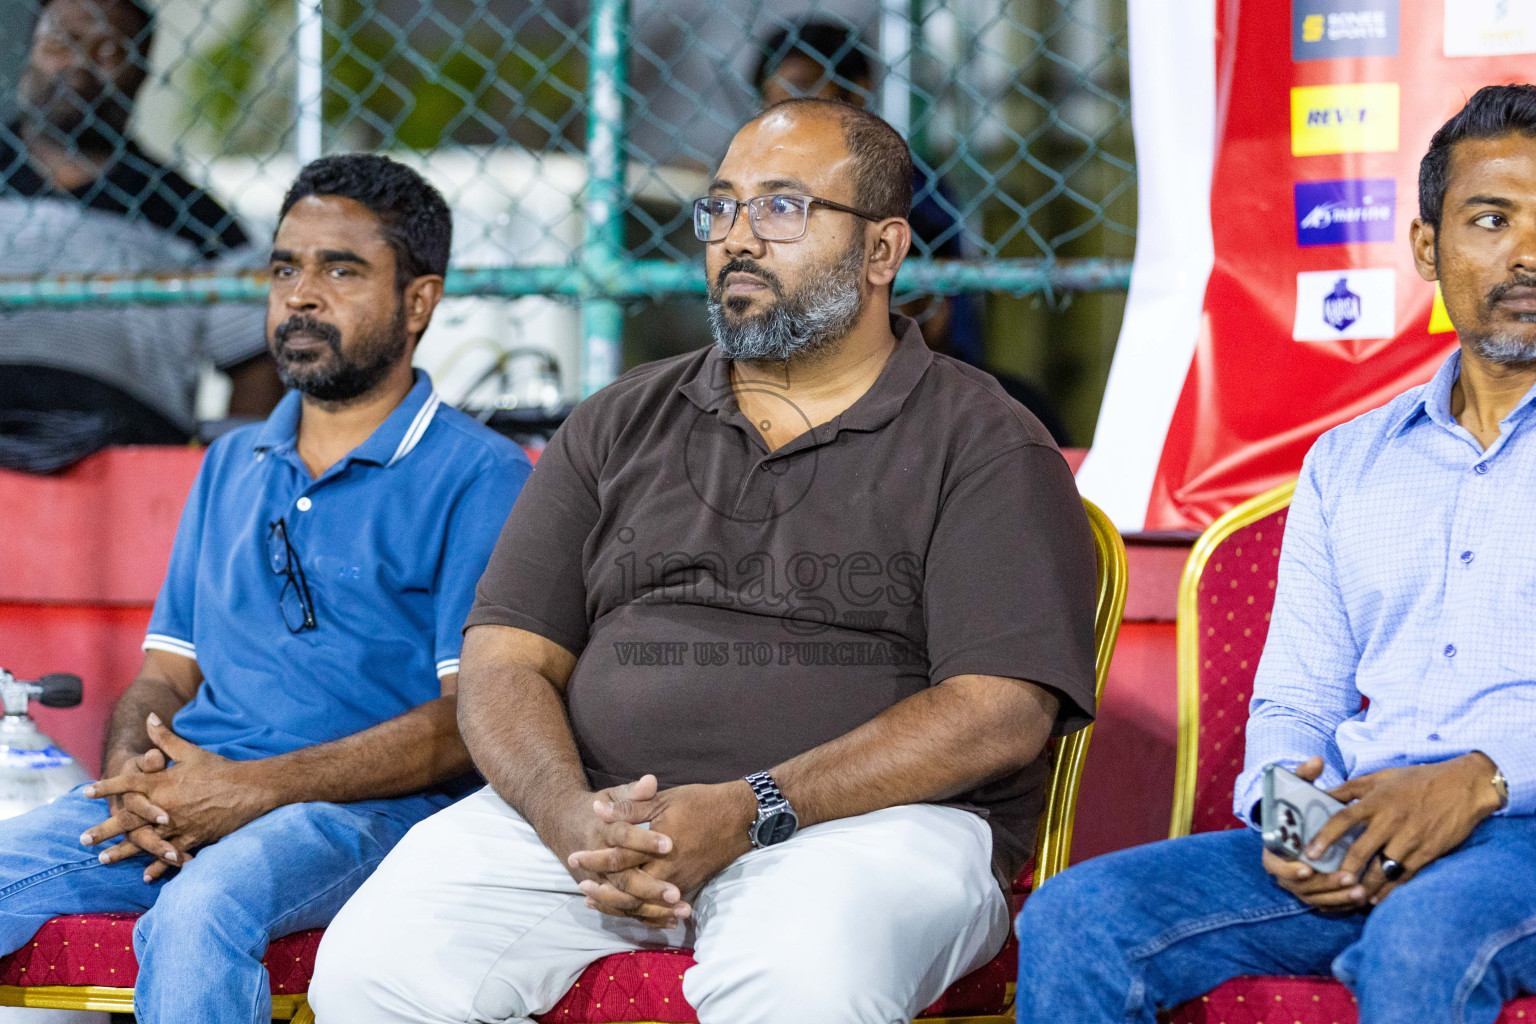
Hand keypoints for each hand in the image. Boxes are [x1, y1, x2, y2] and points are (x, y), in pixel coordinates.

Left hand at [83, 714, 278, 857]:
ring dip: (123, 851)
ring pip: (145, 840)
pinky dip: (159, 865)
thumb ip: (165, 739)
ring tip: (103, 860)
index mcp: (164, 783)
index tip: (86, 792)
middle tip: (83, 838)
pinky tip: (146, 876)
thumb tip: (149, 717)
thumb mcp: (190, 752)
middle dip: (105, 829)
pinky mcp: (194, 837)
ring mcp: (179, 824)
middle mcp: (166, 805)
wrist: (249, 788)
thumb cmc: (219, 768)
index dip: (107, 787)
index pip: (128, 784)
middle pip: (129, 818)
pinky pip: (171, 854)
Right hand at [545, 776, 681, 925]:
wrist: (563, 825)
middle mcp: (597, 860)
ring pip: (625, 900)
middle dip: (650, 887)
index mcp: (601, 831)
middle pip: (623, 878)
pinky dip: (646, 918)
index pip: (622, 837)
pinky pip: (624, 910)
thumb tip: (651, 781)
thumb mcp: (612, 795)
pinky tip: (670, 921)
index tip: (669, 843)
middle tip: (677, 893)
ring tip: (682, 911)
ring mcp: (599, 881)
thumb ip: (633, 794)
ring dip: (653, 908)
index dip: (644, 840)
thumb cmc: (596, 809)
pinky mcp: (603, 893)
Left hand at [568, 781, 754, 926]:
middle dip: (602, 889)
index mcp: (659, 847)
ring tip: (594, 900)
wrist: (740, 818)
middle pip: (628, 889)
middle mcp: (668, 871)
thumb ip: (630, 807)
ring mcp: (680, 882)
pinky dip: (640, 911)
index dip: (595, 859)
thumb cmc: (702, 803)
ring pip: (642, 904)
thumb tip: (598, 809)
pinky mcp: (688, 887)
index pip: (619, 858)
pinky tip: (626, 908)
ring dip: (616, 904)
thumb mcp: (665, 799)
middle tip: (581, 884)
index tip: (575, 857)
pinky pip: (659, 908)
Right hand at [1262, 757, 1370, 909]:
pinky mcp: (1316, 893)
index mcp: (1274, 847)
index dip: (1288, 869)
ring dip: (1337, 896)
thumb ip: (1304, 775)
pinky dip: (1342, 904)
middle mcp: (1284, 870)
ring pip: (1316, 898)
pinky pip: (1327, 904)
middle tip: (1347, 878)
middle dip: (1324, 885)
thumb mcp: (1298, 790)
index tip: (1306, 868)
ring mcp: (1300, 885)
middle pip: (1299, 887)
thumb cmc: (1298, 809)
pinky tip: (1362, 898)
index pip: (1274, 864)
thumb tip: (1317, 761)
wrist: (1299, 826)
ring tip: (1360, 889)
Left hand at [1307, 751, 1501, 905]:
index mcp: (1377, 801)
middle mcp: (1391, 821)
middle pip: (1361, 850)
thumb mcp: (1382, 777)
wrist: (1464, 787)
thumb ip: (1351, 788)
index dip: (1325, 837)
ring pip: (1382, 869)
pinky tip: (1376, 898)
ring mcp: (1411, 839)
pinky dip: (1390, 890)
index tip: (1310, 853)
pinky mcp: (1428, 853)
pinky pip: (1404, 876)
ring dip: (1365, 885)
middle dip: (1343, 870)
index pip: (1344, 819)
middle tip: (1326, 882)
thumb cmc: (1418, 780)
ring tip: (1349, 895)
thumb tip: (1322, 794)